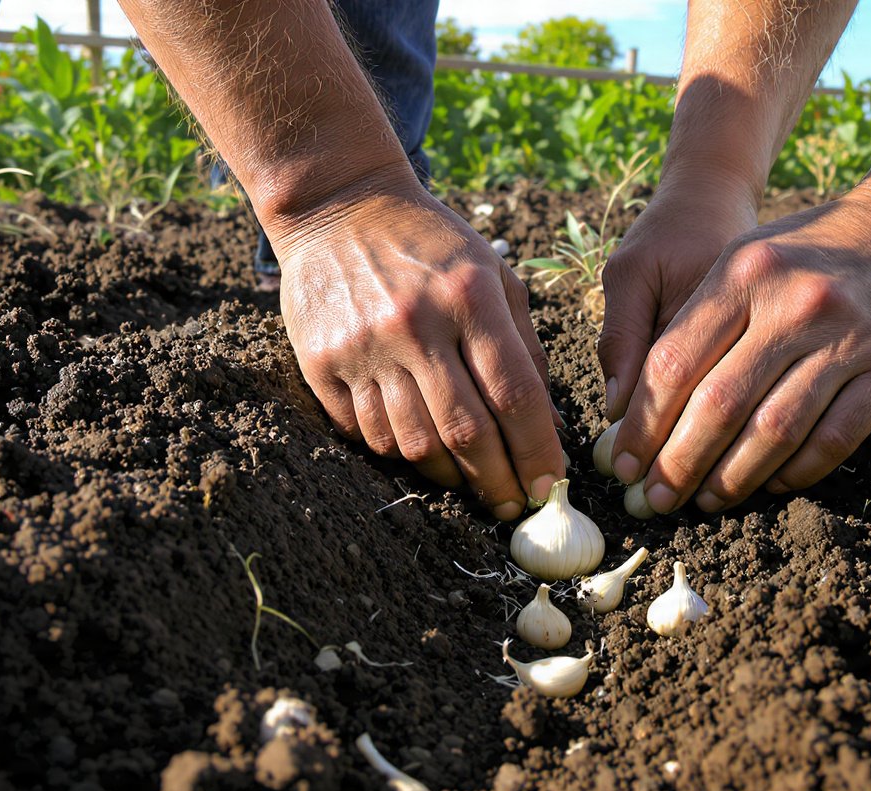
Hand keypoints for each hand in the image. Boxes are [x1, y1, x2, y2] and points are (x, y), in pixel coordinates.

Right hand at [272, 177, 564, 519]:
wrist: (337, 206)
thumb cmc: (430, 243)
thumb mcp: (493, 274)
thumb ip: (525, 347)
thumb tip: (548, 429)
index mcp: (469, 296)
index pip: (515, 395)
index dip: (537, 452)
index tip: (550, 487)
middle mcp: (415, 323)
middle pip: (466, 431)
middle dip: (498, 481)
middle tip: (513, 505)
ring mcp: (363, 346)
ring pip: (414, 443)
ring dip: (450, 477)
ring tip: (470, 484)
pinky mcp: (321, 363)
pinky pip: (366, 432)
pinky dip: (398, 453)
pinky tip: (420, 452)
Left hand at [609, 189, 870, 512]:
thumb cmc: (818, 248)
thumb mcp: (749, 255)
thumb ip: (696, 318)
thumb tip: (636, 399)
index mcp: (744, 273)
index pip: (674, 362)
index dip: (642, 423)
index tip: (621, 462)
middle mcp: (792, 303)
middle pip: (719, 404)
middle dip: (678, 463)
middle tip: (655, 498)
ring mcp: (847, 337)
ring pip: (773, 430)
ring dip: (732, 478)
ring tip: (707, 502)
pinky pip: (833, 439)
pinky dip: (796, 472)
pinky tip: (770, 486)